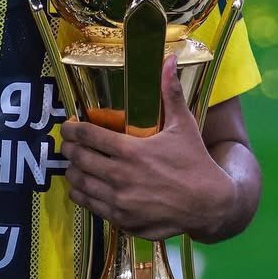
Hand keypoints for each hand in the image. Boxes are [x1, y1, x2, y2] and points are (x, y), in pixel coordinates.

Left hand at [60, 56, 235, 240]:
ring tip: (73, 164)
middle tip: (67, 144)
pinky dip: (82, 194)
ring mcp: (119, 201)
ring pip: (80, 183)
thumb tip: (169, 58)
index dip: (72, 129)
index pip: (88, 135)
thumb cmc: (195, 162)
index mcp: (132, 151)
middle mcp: (121, 176)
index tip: (67, 126)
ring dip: (72, 171)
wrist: (210, 205)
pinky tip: (83, 187)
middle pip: (78, 159)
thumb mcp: (184, 125)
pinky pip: (90, 205)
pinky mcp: (121, 219)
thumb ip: (170, 92)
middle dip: (69, 149)